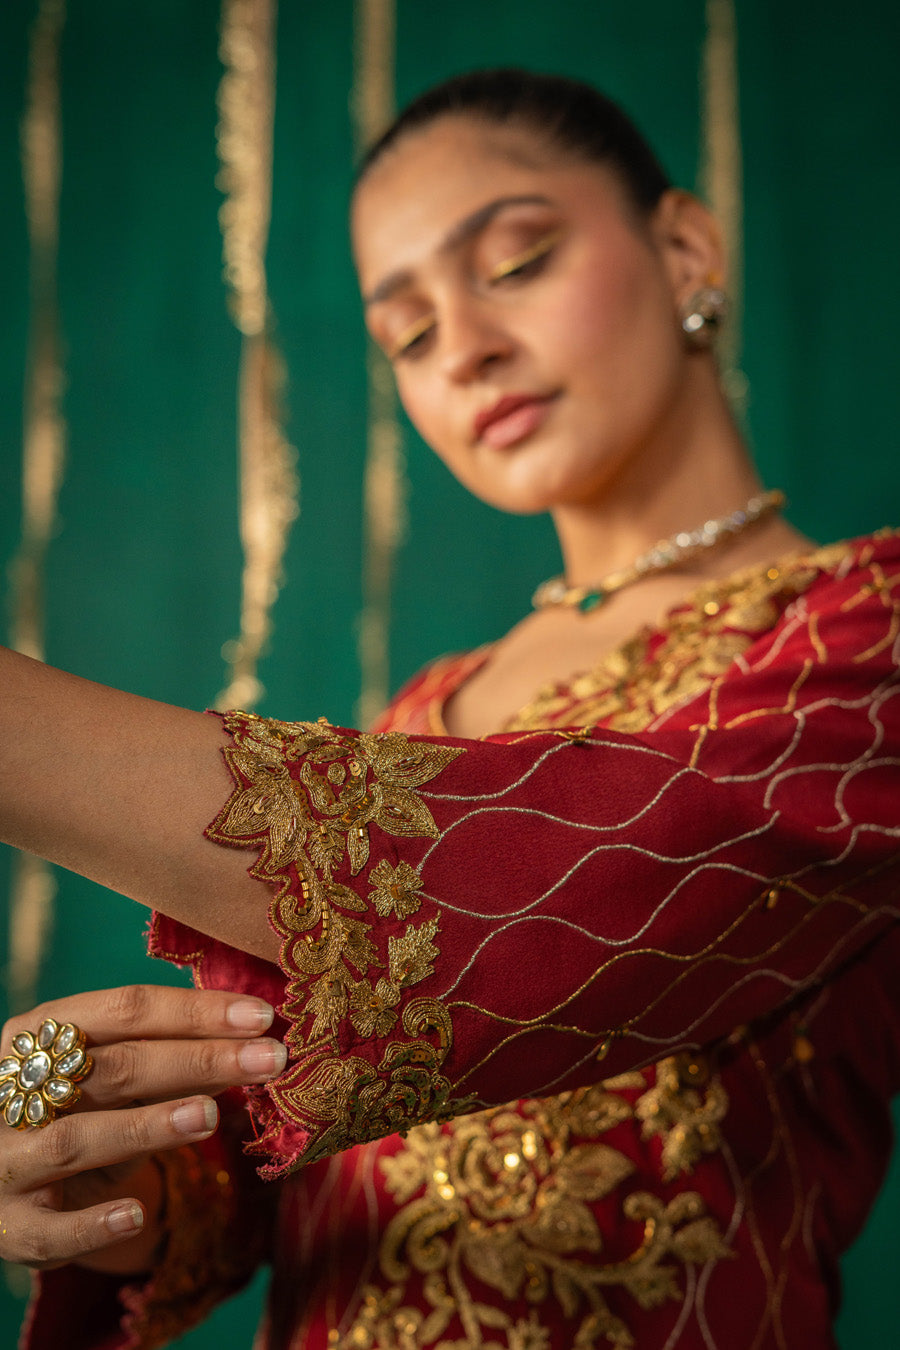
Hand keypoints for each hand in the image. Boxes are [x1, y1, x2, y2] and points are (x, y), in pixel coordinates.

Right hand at [0, 984, 285, 1271]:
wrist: (9, 1178)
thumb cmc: (81, 1109)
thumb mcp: (113, 1074)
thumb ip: (167, 1056)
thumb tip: (252, 1042)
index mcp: (42, 1032)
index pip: (126, 1008)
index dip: (197, 1010)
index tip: (263, 1016)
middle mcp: (16, 1089)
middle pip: (115, 1067)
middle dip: (199, 1060)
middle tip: (269, 1058)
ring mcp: (8, 1159)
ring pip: (77, 1138)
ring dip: (146, 1127)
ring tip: (209, 1117)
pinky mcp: (9, 1227)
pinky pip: (47, 1230)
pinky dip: (91, 1223)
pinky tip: (136, 1215)